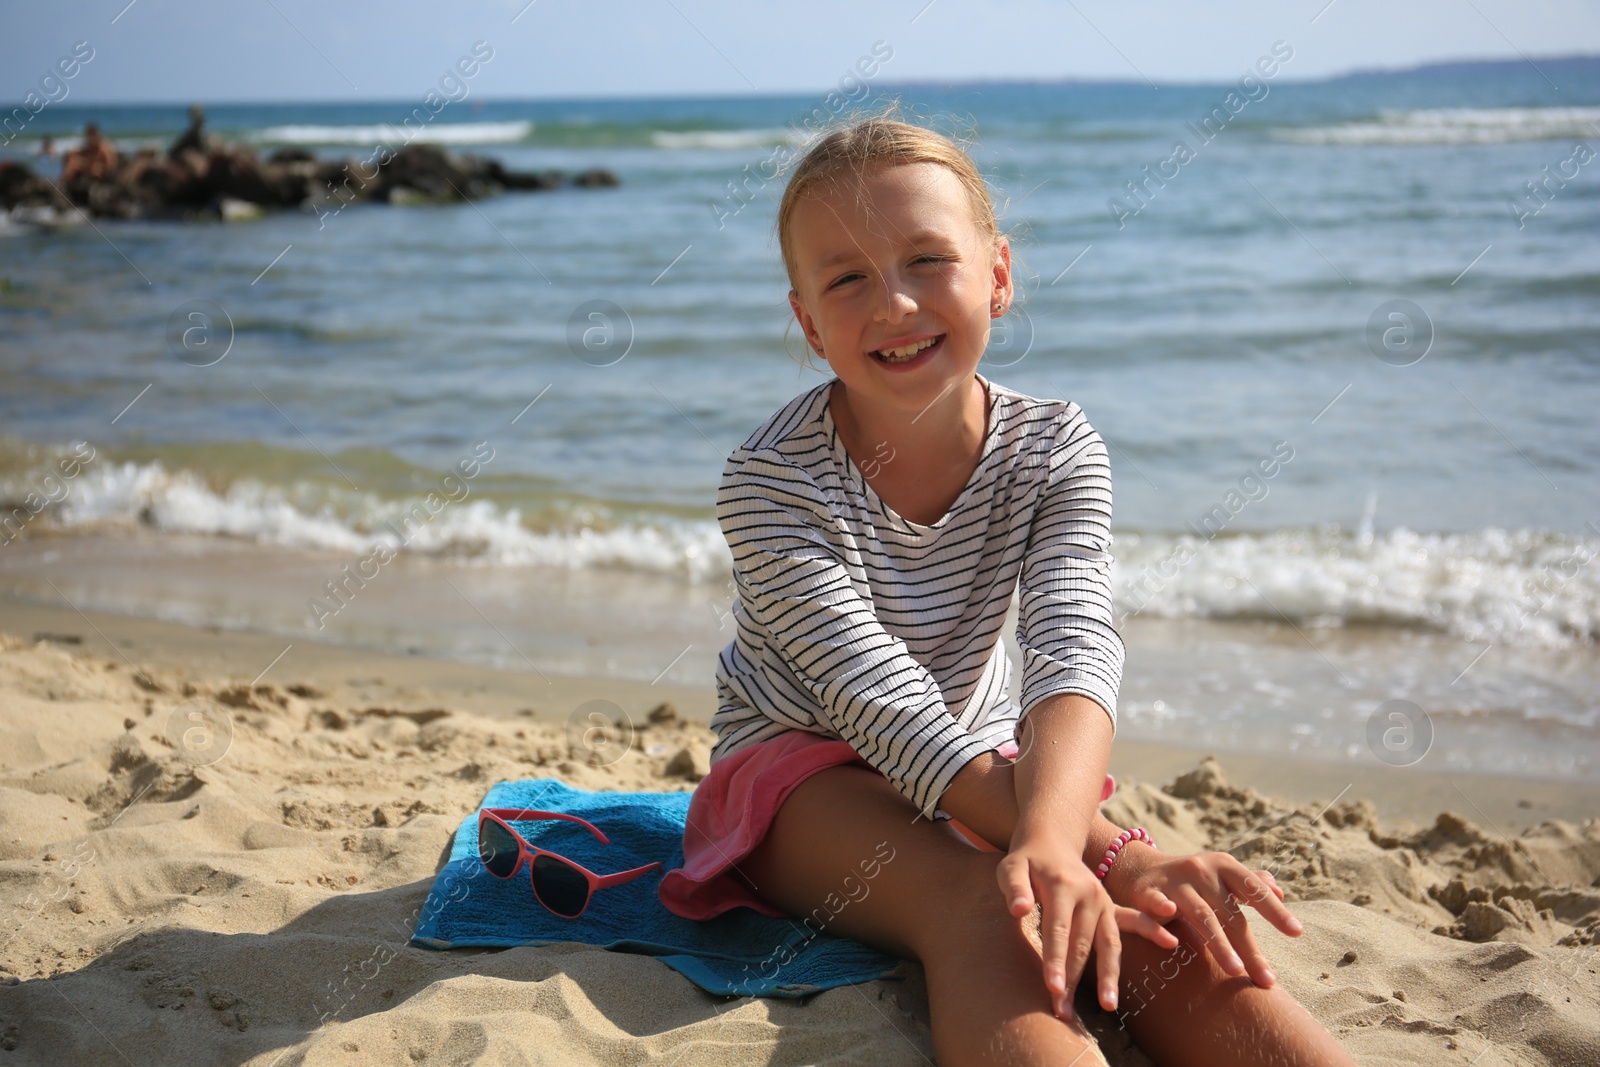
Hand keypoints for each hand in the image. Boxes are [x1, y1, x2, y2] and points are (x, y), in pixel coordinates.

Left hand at [997, 829, 1180, 1019]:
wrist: (1051, 839)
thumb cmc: (1026, 860)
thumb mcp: (1010, 867)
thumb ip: (1014, 887)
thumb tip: (1017, 910)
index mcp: (1063, 886)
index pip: (1058, 929)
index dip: (1055, 959)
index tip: (1052, 988)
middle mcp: (1089, 895)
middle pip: (1082, 944)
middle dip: (1073, 980)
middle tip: (1062, 1012)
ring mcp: (1103, 902)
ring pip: (1109, 943)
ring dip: (1109, 976)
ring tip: (1109, 1006)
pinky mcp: (1111, 907)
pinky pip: (1134, 921)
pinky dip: (1152, 930)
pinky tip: (1171, 943)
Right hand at [1105, 848, 1300, 987]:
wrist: (1139, 868)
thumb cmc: (1191, 879)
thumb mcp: (1220, 874)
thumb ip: (1250, 882)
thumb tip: (1280, 891)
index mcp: (1223, 866)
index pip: (1254, 889)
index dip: (1275, 910)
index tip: (1297, 932)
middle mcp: (1201, 870)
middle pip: (1230, 913)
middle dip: (1250, 948)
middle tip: (1267, 979)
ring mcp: (1174, 881)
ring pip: (1201, 916)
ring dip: (1219, 944)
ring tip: (1235, 971)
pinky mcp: (1147, 893)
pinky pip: (1157, 908)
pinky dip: (1163, 916)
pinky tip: (1171, 936)